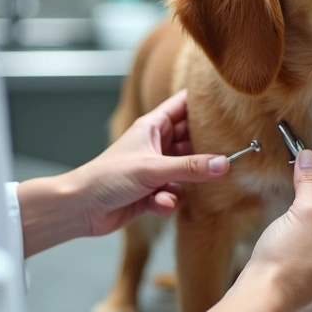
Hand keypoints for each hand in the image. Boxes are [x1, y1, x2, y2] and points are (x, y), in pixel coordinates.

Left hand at [69, 89, 229, 235]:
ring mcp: (155, 170)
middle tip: (227, 157)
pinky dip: (169, 201)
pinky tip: (158, 205)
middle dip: (205, 152)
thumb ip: (191, 167)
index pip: (183, 105)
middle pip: (192, 141)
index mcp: (153, 127)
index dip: (204, 104)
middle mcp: (156, 146)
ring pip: (186, 172)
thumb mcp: (154, 169)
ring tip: (177, 189)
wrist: (82, 208)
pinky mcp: (152, 194)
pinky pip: (173, 195)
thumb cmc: (108, 177)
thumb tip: (225, 164)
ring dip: (185, 184)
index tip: (230, 106)